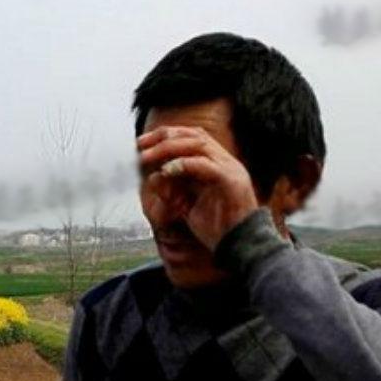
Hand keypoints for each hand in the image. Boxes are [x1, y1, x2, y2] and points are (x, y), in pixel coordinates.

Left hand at [137, 126, 259, 249]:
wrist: (240, 246)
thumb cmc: (216, 228)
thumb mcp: (188, 204)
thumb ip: (173, 189)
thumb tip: (153, 177)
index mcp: (218, 164)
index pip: (193, 136)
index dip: (166, 135)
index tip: (142, 143)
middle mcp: (226, 162)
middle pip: (194, 134)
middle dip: (163, 136)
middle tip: (140, 146)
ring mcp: (231, 170)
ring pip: (199, 144)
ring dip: (168, 148)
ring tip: (147, 157)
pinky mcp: (231, 182)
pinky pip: (205, 165)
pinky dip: (183, 164)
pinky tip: (167, 170)